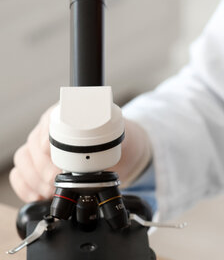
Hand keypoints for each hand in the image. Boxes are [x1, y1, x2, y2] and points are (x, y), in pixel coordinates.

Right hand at [10, 106, 151, 202]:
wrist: (117, 153)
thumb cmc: (115, 141)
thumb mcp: (117, 135)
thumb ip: (112, 136)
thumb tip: (107, 144)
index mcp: (67, 114)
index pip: (48, 121)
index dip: (46, 138)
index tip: (49, 151)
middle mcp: (49, 128)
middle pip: (33, 145)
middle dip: (44, 167)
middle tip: (56, 179)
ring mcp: (39, 146)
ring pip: (24, 160)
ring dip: (35, 179)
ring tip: (51, 190)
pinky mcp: (35, 164)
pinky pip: (20, 174)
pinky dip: (26, 187)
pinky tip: (40, 195)